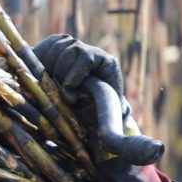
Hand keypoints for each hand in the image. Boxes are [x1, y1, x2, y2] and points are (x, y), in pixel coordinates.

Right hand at [33, 35, 161, 165]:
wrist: (69, 109)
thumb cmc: (91, 119)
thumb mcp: (108, 122)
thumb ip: (122, 128)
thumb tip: (144, 137)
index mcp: (106, 65)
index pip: (84, 56)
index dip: (73, 77)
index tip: (69, 97)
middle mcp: (89, 51)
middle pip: (67, 51)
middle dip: (60, 77)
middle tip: (61, 96)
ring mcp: (71, 46)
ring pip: (54, 50)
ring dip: (48, 71)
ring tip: (54, 88)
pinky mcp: (53, 44)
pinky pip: (40, 48)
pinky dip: (38, 62)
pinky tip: (44, 76)